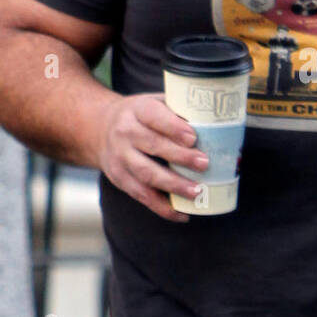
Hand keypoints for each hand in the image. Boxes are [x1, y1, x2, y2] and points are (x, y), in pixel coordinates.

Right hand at [97, 92, 206, 221]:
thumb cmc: (141, 116)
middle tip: (205, 164)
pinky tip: (182, 214)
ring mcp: (120, 157)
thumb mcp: (154, 103)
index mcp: (137, 110)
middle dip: (180, 156)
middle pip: (152, 145)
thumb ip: (179, 111)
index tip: (193, 138)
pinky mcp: (120, 179)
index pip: (154, 116)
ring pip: (146, 173)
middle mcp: (125, 132)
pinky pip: (142, 196)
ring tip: (197, 192)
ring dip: (173, 185)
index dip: (173, 127)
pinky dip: (163, 208)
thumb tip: (216, 126)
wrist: (100, 129)